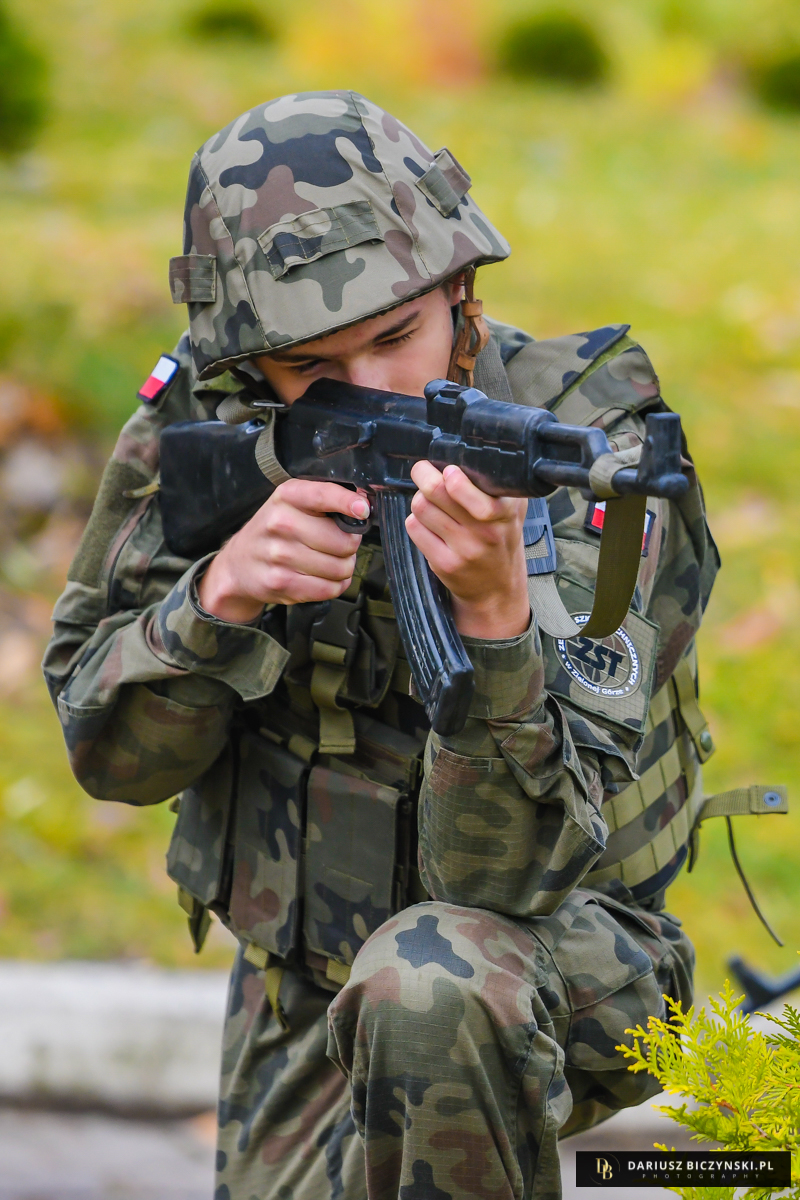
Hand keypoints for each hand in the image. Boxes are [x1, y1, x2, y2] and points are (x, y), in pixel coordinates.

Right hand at [197, 481, 367, 622]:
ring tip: (328, 562)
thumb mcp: (292, 503)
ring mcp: (279, 555)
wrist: (238, 565)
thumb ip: (326, 500)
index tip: (363, 509)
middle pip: (344, 541)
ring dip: (343, 569)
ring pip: (340, 568)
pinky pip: (328, 589)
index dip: (348, 503)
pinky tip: (323, 578)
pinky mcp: (281, 583)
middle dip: (350, 546)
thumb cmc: (273, 532)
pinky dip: (334, 586)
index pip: (323, 495)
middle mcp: (280, 523)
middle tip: (339, 545)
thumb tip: (365, 503)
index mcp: (287, 496)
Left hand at [406, 462, 529, 639]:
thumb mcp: (513, 511)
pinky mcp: (444, 563)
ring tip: (431, 501)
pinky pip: (415, 528)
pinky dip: (416, 521)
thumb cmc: (501, 540)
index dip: (451, 475)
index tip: (449, 471)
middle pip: (436, 490)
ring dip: (421, 499)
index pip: (469, 490)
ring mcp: (464, 549)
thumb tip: (468, 454)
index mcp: (505, 511)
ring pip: (421, 506)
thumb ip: (499, 485)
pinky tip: (429, 524)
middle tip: (424, 471)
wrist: (497, 587)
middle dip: (424, 474)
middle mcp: (486, 531)